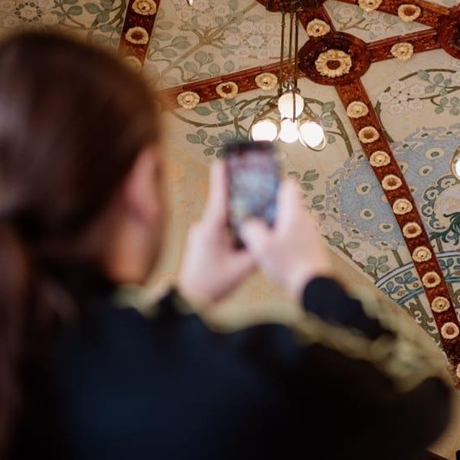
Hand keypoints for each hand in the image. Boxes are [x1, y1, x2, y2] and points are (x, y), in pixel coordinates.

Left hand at [177, 161, 257, 306]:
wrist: (189, 300)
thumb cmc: (213, 285)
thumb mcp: (241, 269)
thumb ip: (257, 250)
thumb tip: (269, 236)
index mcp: (211, 230)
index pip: (219, 198)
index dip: (222, 178)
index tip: (223, 160)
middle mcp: (203, 228)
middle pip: (224, 207)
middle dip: (239, 198)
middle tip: (253, 185)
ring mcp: (200, 235)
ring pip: (223, 220)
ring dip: (238, 219)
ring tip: (255, 216)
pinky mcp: (201, 243)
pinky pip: (219, 230)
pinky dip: (232, 230)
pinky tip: (243, 238)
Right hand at [239, 179, 332, 298]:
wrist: (314, 285)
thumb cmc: (290, 265)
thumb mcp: (261, 248)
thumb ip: (251, 229)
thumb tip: (248, 223)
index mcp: (294, 213)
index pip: (289, 185)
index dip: (274, 185)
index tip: (261, 191)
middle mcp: (306, 219)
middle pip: (287, 204)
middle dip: (271, 209)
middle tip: (256, 217)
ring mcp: (311, 232)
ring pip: (291, 220)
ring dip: (278, 226)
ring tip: (264, 238)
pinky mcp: (312, 245)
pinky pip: (296, 234)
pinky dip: (286, 238)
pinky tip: (276, 251)